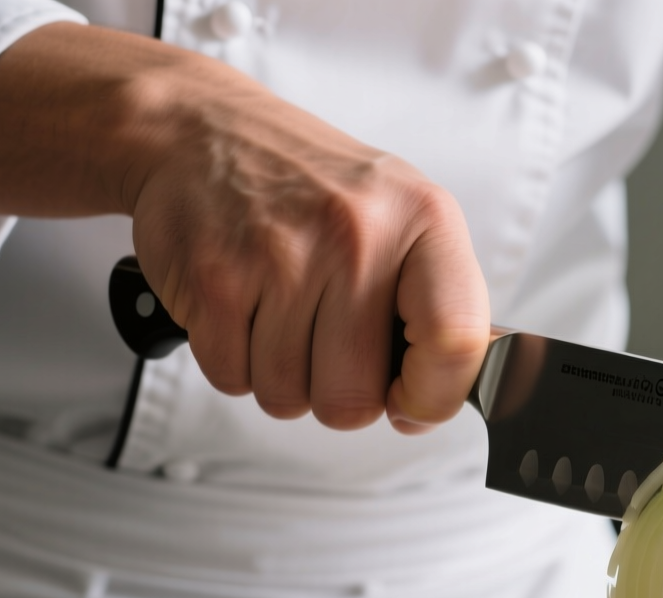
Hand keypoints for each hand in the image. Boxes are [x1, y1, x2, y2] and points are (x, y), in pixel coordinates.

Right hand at [0, 23, 486, 433]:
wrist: (204, 131)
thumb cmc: (316, 187)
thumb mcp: (406, 219)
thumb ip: (443, 304)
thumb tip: (458, 391)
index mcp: (424, 221)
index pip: (456, 341)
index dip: (434, 396)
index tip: (412, 401)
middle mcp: (356, 235)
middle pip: (356, 395)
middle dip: (340, 393)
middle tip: (329, 345)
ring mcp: (281, 256)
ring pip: (290, 396)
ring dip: (284, 378)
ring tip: (283, 317)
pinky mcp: (215, 278)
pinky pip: (234, 379)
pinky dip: (237, 363)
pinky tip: (246, 312)